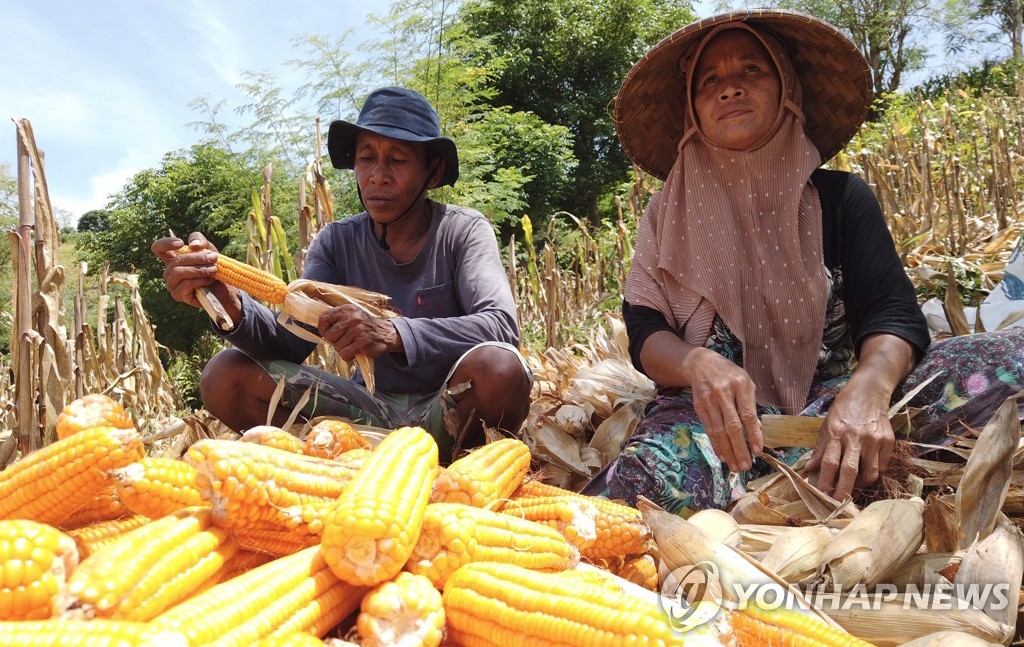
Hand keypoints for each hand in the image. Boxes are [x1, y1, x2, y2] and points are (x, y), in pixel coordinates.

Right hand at [151, 233, 240, 315]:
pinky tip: (210, 280)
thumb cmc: (213, 266)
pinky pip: (186, 284)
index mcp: (172, 258)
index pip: (158, 248)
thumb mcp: (209, 249)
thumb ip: (200, 240)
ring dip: (199, 270)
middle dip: (197, 258)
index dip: (166, 243)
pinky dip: (200, 280)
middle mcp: (168, 271)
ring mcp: (172, 284)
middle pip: (176, 261)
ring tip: (214, 269)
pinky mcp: (178, 295)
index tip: (181, 243)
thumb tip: (193, 245)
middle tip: (213, 258)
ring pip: (179, 272)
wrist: (224, 288)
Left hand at [317, 304, 400, 360]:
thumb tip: (320, 328)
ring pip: (337, 346)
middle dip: (334, 341)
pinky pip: (345, 354)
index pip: (324, 318)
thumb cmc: (365, 326)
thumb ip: (338, 318)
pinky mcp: (362, 342)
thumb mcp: (353, 315)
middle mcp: (353, 318)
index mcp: (348, 309)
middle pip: (329, 335)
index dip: (322, 329)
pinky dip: (348, 356)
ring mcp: (358, 330)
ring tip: (351, 345)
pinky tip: (354, 351)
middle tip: (343, 340)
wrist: (386, 333)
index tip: (326, 333)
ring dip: (342, 349)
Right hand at [684, 347, 762, 471]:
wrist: (701, 364)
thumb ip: (751, 405)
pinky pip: (709, 430)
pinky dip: (716, 445)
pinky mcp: (700, 408)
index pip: (747, 414)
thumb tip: (758, 431)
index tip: (758, 450)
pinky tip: (723, 456)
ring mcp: (709, 401)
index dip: (753, 434)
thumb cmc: (729, 374)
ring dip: (728, 451)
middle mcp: (723, 393)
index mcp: (740, 385)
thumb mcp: (745, 383)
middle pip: (732, 426)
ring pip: (719, 431)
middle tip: (746, 465)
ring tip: (736, 466)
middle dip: (740, 448)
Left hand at [804, 382, 894, 500]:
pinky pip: (882, 465)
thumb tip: (810, 469)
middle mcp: (856, 437)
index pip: (830, 462)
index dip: (826, 481)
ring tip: (854, 486)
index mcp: (837, 433)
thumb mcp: (826, 425)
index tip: (822, 495)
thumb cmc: (844, 409)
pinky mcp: (888, 440)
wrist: (869, 391)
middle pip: (850, 470)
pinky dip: (874, 472)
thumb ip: (820, 449)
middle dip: (843, 491)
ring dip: (861, 484)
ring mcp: (874, 439)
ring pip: (870, 472)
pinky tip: (867, 471)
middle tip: (839, 504)